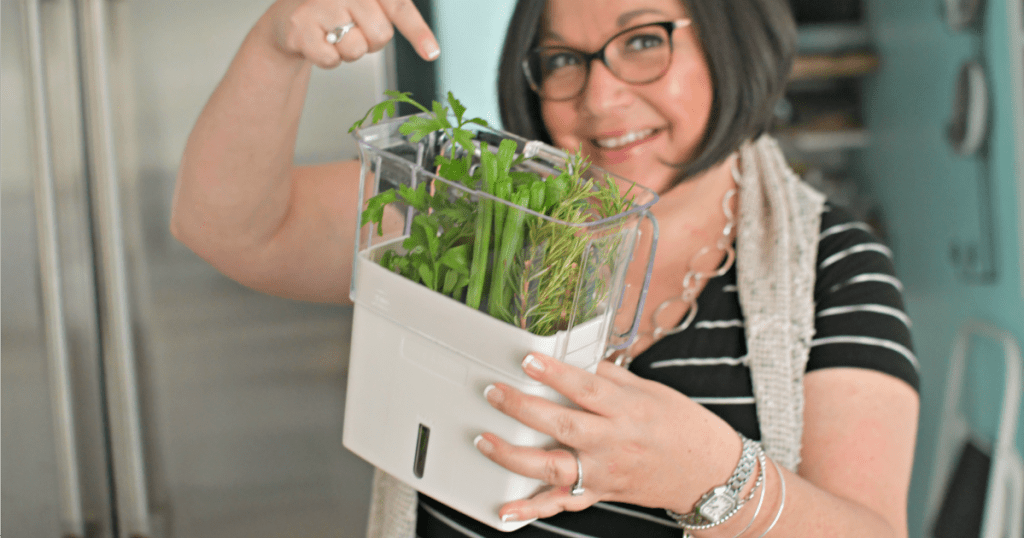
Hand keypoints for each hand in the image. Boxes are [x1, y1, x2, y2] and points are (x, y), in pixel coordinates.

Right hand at [266, 0, 438, 67]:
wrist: (290, 19)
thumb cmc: (336, 13)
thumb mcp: (367, 7)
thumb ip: (392, 15)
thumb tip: (430, 48)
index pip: (399, 7)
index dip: (418, 31)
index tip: (432, 52)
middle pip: (380, 35)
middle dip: (370, 43)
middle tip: (352, 31)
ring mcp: (320, 5)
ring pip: (356, 49)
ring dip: (348, 52)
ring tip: (332, 35)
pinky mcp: (300, 26)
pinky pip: (331, 60)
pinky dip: (328, 60)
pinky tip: (318, 44)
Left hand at [476, 352, 739, 521]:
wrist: (710, 474)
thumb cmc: (684, 427)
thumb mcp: (652, 391)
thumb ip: (612, 378)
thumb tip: (577, 363)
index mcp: (628, 410)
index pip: (585, 388)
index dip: (554, 374)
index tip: (527, 360)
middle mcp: (614, 443)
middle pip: (561, 426)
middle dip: (522, 409)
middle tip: (494, 392)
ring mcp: (606, 472)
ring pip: (554, 468)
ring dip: (513, 456)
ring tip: (485, 440)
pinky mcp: (602, 493)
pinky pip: (563, 504)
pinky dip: (532, 509)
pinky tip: (506, 510)